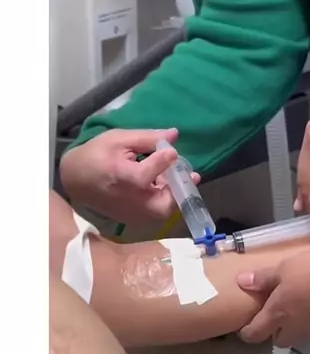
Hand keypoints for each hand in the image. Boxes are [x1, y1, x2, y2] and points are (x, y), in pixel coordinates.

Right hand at [60, 129, 199, 224]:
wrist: (76, 180)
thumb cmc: (96, 155)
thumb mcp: (118, 139)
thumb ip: (147, 138)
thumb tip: (174, 135)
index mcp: (122, 177)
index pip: (146, 174)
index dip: (163, 161)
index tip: (171, 151)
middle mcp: (129, 200)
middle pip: (163, 204)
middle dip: (178, 189)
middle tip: (188, 173)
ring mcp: (131, 213)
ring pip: (163, 210)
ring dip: (173, 193)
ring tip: (172, 176)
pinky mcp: (133, 218)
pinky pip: (156, 212)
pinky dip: (163, 199)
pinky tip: (161, 184)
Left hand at [237, 248, 309, 347]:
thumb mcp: (286, 267)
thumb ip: (264, 278)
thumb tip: (241, 282)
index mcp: (278, 314)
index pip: (255, 333)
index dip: (248, 333)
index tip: (245, 329)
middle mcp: (296, 328)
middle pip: (280, 341)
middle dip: (275, 332)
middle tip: (276, 316)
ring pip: (301, 336)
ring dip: (297, 327)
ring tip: (301, 308)